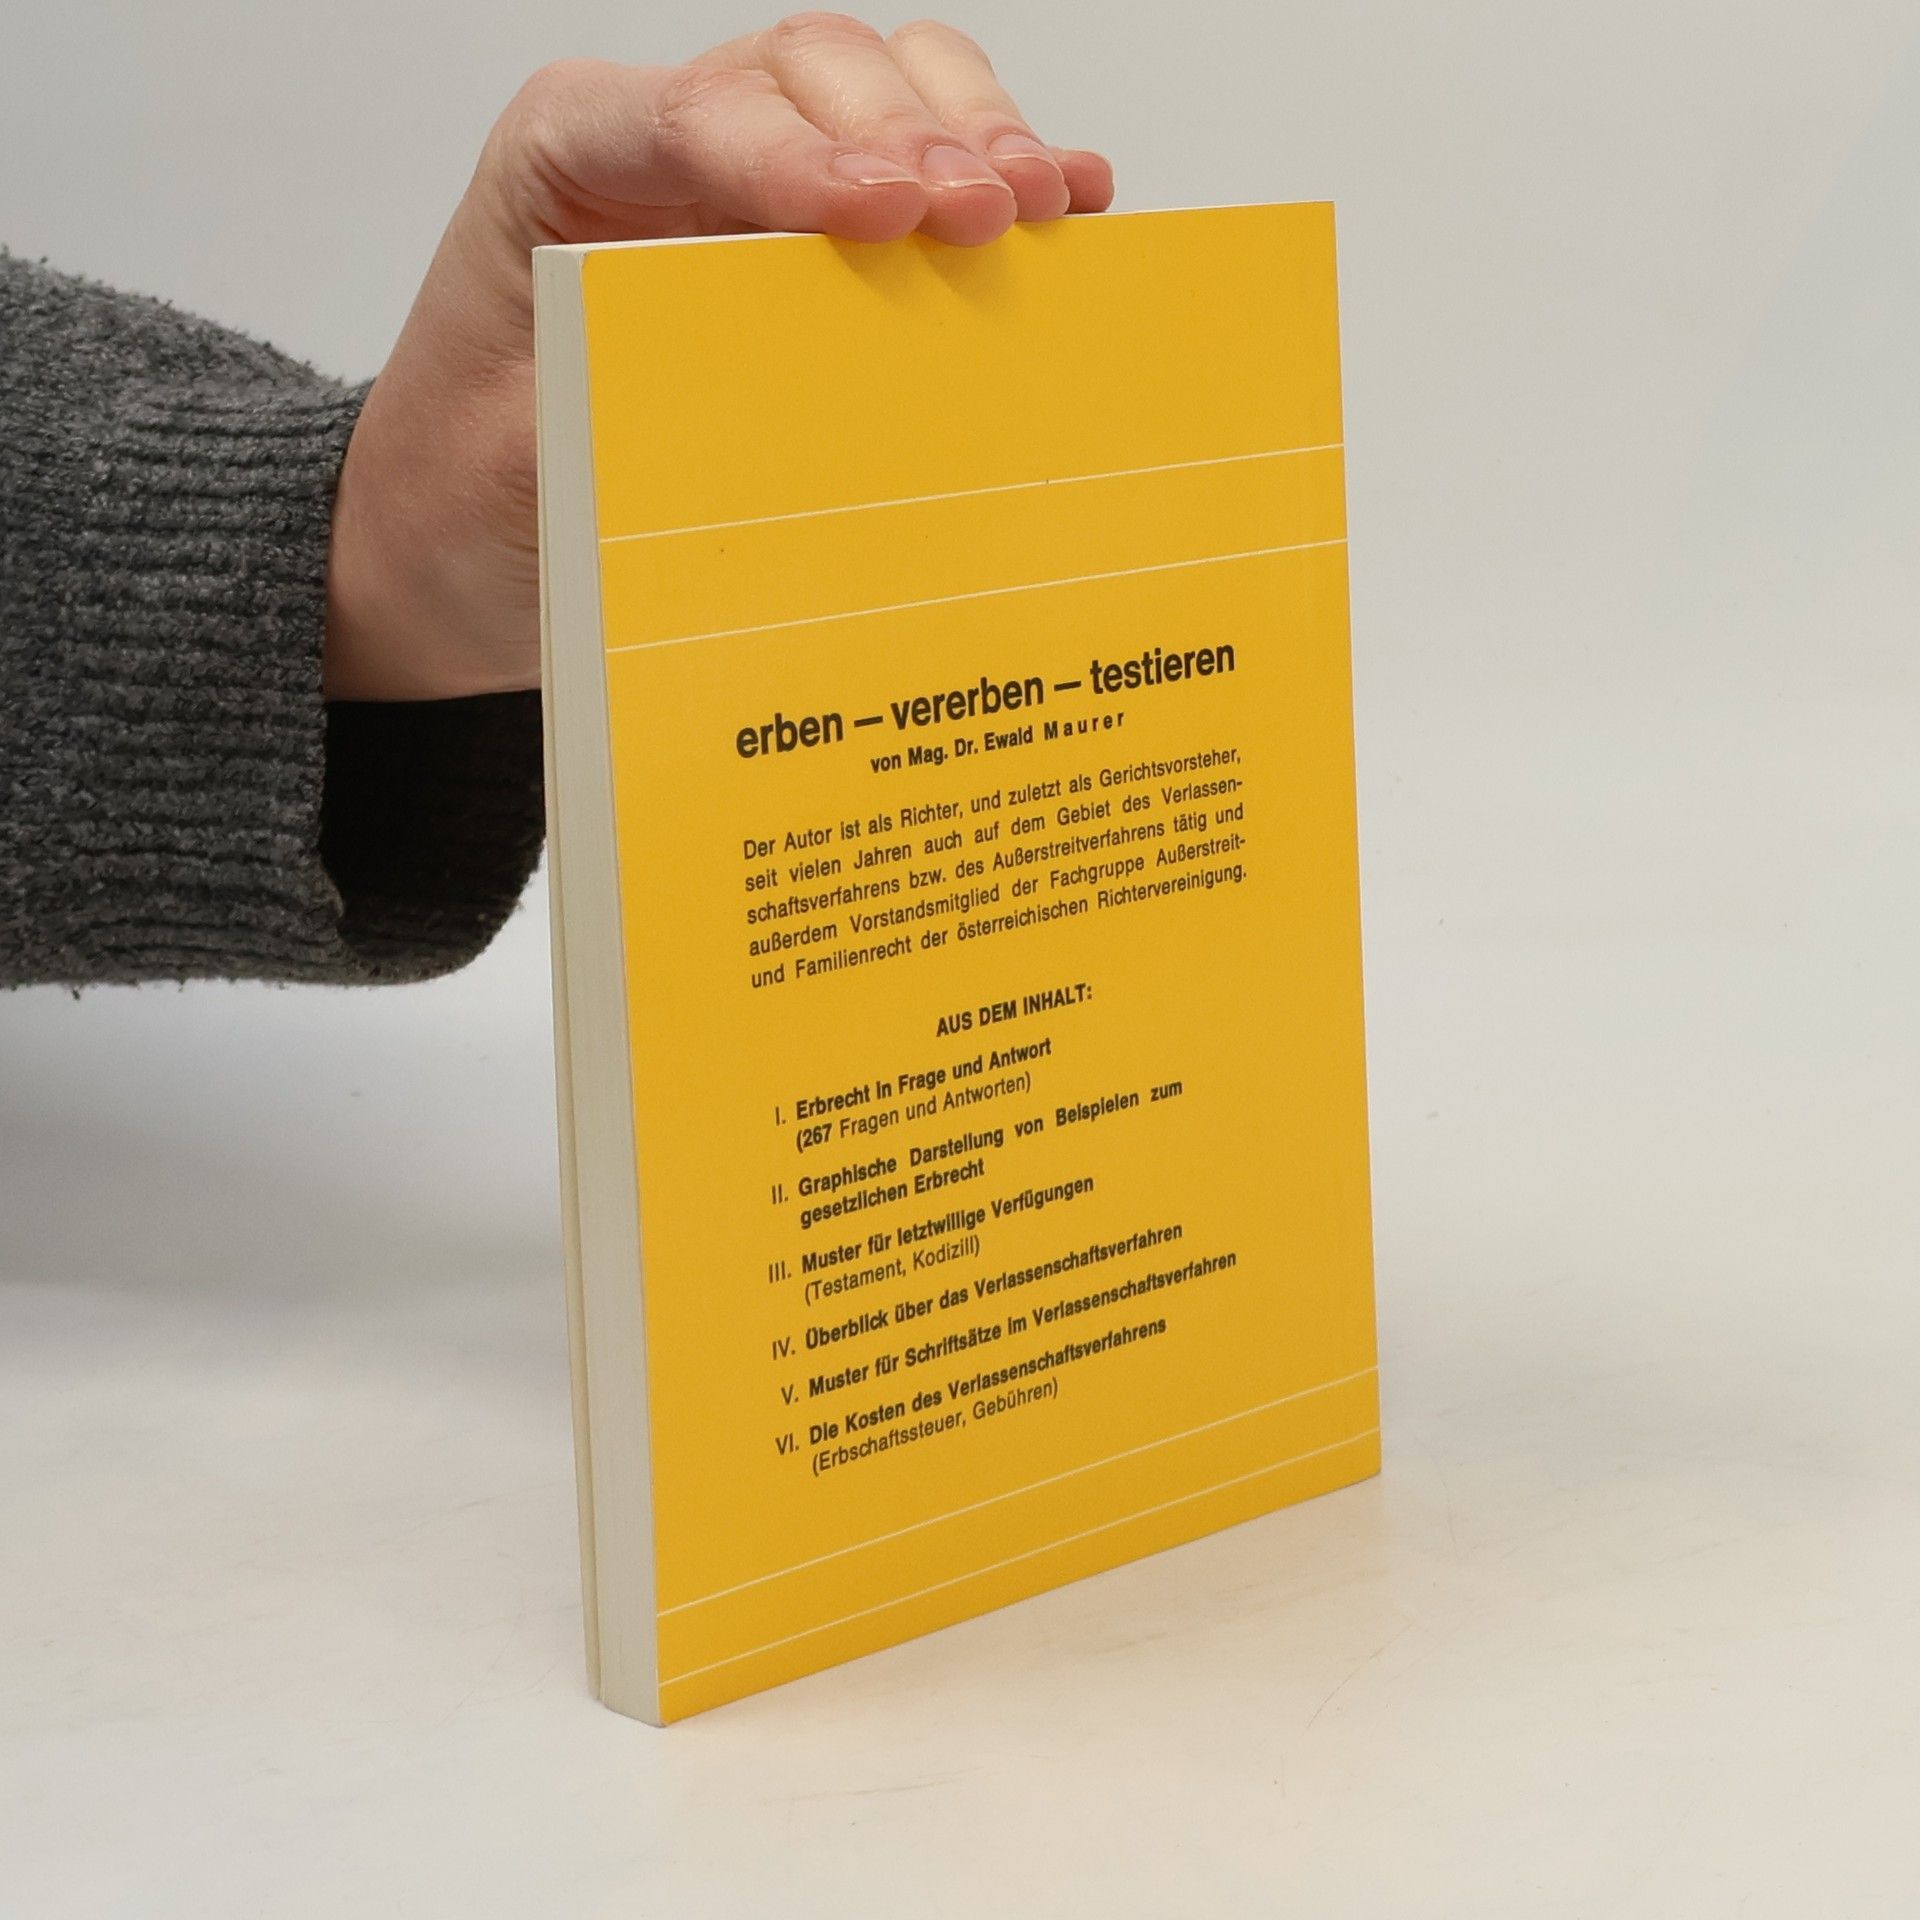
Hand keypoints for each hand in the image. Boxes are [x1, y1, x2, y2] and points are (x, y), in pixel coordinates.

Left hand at [323, 16, 1114, 701]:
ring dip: (974, 142)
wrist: (451, 531)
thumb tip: (779, 403)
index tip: (892, 214)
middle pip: (815, 74)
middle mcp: (665, 143)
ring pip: (884, 97)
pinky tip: (1064, 211)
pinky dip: (991, 182)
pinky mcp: (802, 245)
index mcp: (569, 154)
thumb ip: (632, 408)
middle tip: (995, 215)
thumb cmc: (466, 484)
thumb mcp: (522, 459)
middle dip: (918, 136)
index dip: (808, 155)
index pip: (703, 114)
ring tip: (1047, 208)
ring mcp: (745, 184)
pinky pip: (912, 180)